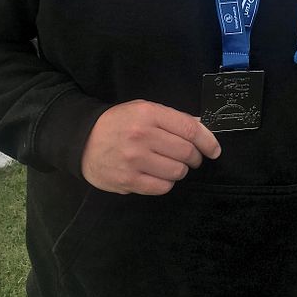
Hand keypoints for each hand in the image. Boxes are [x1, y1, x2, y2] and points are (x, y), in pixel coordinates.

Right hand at [81, 99, 220, 194]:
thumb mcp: (144, 110)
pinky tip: (158, 174)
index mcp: (149, 114)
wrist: (82, 140)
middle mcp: (142, 136)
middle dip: (194, 157)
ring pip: (177, 172)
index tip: (214, 149)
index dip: (208, 141)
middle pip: (186, 152)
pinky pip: (163, 187)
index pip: (190, 129)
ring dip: (180, 170)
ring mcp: (135, 160)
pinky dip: (166, 182)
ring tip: (170, 165)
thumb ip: (174, 119)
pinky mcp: (128, 180)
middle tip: (189, 157)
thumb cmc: (118, 123)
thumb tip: (204, 128)